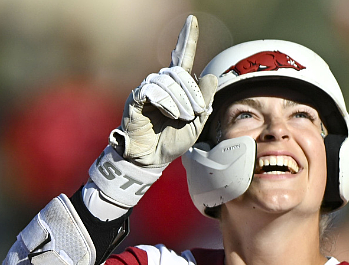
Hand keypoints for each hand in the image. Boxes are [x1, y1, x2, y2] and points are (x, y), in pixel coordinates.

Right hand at [110, 15, 217, 168]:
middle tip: (196, 112)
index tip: (192, 21)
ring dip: (181, 99)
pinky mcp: (136, 98)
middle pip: (179, 72)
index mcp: (176, 87)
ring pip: (168, 81)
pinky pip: (154, 90)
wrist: (152, 158)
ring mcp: (148, 89)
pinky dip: (166, 102)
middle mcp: (161, 83)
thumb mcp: (197, 123)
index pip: (182, 57)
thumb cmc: (172, 141)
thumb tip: (211, 77)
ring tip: (183, 117)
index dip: (187, 39)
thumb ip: (205, 101)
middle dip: (192, 92)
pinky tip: (169, 115)